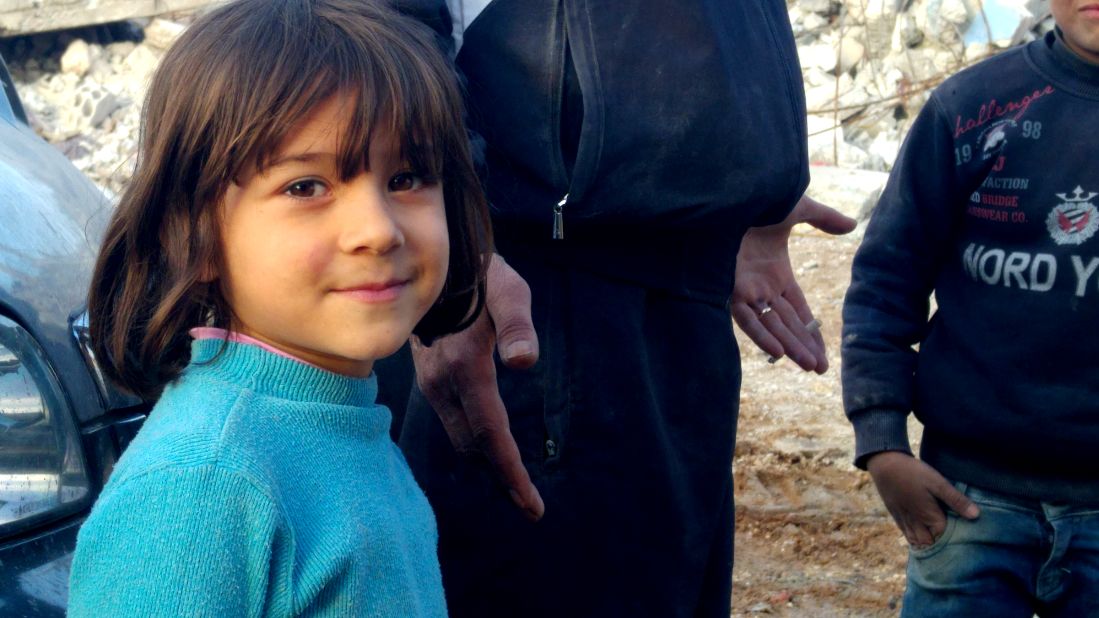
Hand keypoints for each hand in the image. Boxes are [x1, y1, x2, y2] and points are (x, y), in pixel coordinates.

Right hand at [411, 255, 545, 520]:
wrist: (437, 260)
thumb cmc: (482, 272)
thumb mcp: (508, 290)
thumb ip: (519, 324)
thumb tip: (525, 363)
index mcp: (467, 367)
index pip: (491, 434)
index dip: (512, 473)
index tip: (532, 504)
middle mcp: (444, 383)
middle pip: (474, 447)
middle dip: (502, 480)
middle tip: (529, 508)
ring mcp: (433, 382)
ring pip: (460, 439)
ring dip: (486, 466)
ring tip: (513, 488)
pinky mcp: (430, 377)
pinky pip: (452, 423)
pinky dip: (472, 446)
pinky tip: (485, 452)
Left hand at [730, 194, 856, 372]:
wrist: (726, 193)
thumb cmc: (756, 198)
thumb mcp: (796, 209)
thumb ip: (823, 219)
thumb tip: (854, 226)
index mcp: (776, 273)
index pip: (798, 311)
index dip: (811, 331)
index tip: (824, 353)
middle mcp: (762, 287)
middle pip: (787, 324)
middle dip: (804, 347)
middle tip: (821, 370)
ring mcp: (747, 288)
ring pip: (771, 325)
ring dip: (791, 345)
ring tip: (809, 366)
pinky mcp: (732, 287)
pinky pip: (747, 317)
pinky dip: (762, 334)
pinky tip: (779, 351)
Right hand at [867, 451, 979, 547]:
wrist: (884, 465)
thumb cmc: (913, 473)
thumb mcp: (938, 483)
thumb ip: (956, 500)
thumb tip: (976, 516)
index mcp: (928, 517)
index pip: (944, 538)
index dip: (953, 540)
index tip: (964, 538)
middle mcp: (916, 522)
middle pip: (929, 544)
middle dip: (939, 545)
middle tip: (951, 541)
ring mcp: (904, 520)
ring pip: (916, 541)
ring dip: (926, 544)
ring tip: (937, 542)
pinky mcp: (896, 515)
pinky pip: (906, 534)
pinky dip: (914, 539)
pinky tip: (920, 535)